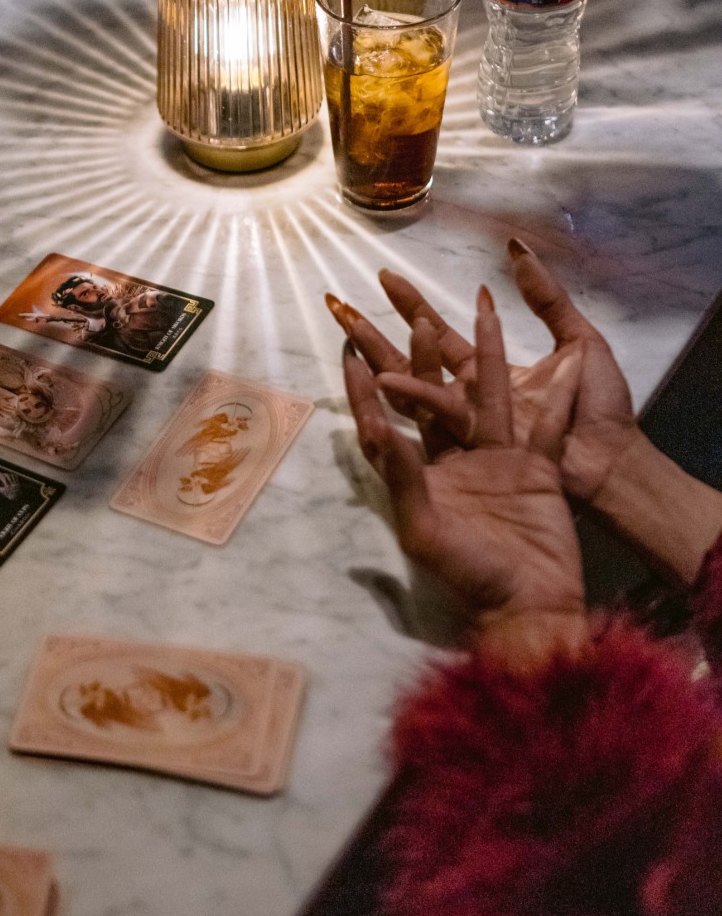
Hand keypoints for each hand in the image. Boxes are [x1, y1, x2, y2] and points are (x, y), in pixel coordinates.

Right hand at [327, 239, 640, 503]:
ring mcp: (468, 429)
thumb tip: (515, 249)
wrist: (617, 459)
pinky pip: (440, 425)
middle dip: (377, 336)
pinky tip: (385, 389)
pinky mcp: (474, 450)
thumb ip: (546, 298)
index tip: (385, 277)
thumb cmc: (601, 407)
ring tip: (359, 345)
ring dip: (388, 369)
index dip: (411, 306)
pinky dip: (414, 405)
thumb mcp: (579, 341)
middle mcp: (469, 400)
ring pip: (415, 396)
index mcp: (489, 375)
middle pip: (412, 363)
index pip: (440, 336)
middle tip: (343, 309)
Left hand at [343, 287, 586, 669]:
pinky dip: (557, 396)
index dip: (367, 391)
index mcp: (420, 478)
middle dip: (426, 359)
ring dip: (488, 357)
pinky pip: (547, 424)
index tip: (351, 353)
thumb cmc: (470, 575)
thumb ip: (403, 477)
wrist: (531, 604)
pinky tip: (564, 363)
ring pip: (489, 397)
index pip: (386, 424)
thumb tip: (378, 428)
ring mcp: (497, 462)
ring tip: (487, 311)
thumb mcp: (426, 529)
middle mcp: (455, 463)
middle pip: (437, 398)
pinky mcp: (536, 468)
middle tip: (418, 317)